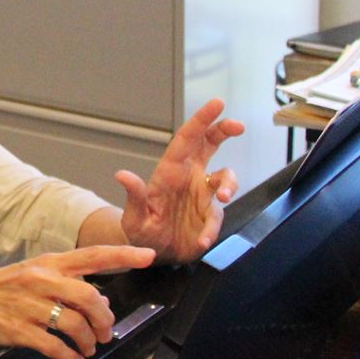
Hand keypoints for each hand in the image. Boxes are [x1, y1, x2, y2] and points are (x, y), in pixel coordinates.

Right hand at [0, 244, 155, 358]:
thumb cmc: (2, 287)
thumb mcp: (33, 273)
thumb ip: (66, 282)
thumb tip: (98, 300)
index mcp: (48, 263)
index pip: (93, 255)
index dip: (124, 255)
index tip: (149, 256)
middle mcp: (41, 281)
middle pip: (90, 297)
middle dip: (105, 319)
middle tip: (105, 332)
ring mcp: (29, 306)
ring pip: (75, 325)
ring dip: (89, 342)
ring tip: (87, 348)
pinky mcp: (19, 330)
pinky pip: (55, 347)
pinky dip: (71, 358)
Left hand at [117, 97, 243, 263]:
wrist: (152, 254)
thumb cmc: (140, 231)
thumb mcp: (134, 217)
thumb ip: (134, 197)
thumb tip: (122, 175)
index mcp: (168, 172)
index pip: (186, 140)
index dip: (201, 120)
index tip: (217, 104)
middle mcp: (188, 178)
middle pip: (209, 145)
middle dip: (223, 130)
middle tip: (237, 125)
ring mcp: (202, 195)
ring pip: (225, 178)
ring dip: (229, 185)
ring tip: (223, 198)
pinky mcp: (210, 215)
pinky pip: (219, 216)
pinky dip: (213, 229)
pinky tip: (201, 240)